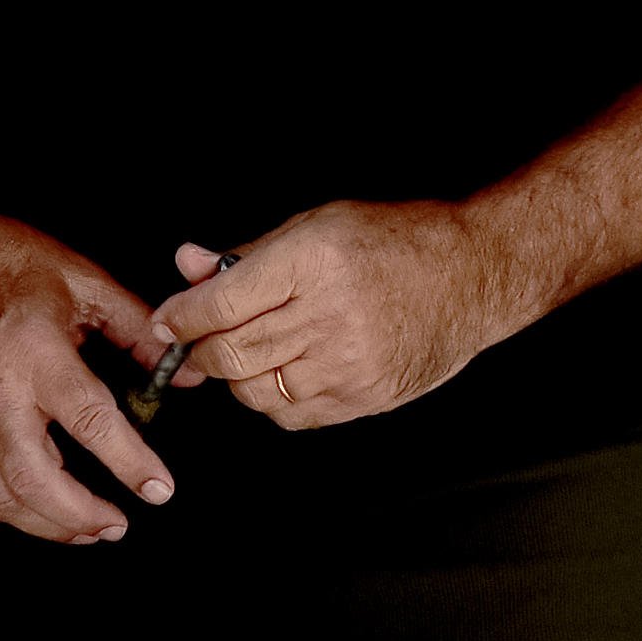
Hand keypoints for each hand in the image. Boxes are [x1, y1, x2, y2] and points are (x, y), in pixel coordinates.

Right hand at [0, 206, 176, 541]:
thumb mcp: (82, 279)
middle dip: (81, 516)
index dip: (130, 463)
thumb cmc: (0, 260)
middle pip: (36, 480)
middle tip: (117, 524)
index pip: (90, 423)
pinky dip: (4, 512)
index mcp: (34, 353)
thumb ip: (135, 328)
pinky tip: (32, 513)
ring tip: (85, 529)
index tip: (158, 488)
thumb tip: (177, 371)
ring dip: (46, 525)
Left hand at [151, 202, 518, 430]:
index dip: (180, 318)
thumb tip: (187, 266)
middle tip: (194, 343)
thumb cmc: (396, 241)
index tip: (167, 322)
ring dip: (238, 377)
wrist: (474, 274)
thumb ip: (248, 254)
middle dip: (201, 352)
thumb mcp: (317, 224)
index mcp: (312, 262)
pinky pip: (292, 416)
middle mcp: (330, 315)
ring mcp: (350, 363)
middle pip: (232, 354)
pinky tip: (284, 373)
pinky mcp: (365, 398)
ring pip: (256, 391)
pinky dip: (273, 400)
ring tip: (249, 352)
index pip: (221, 304)